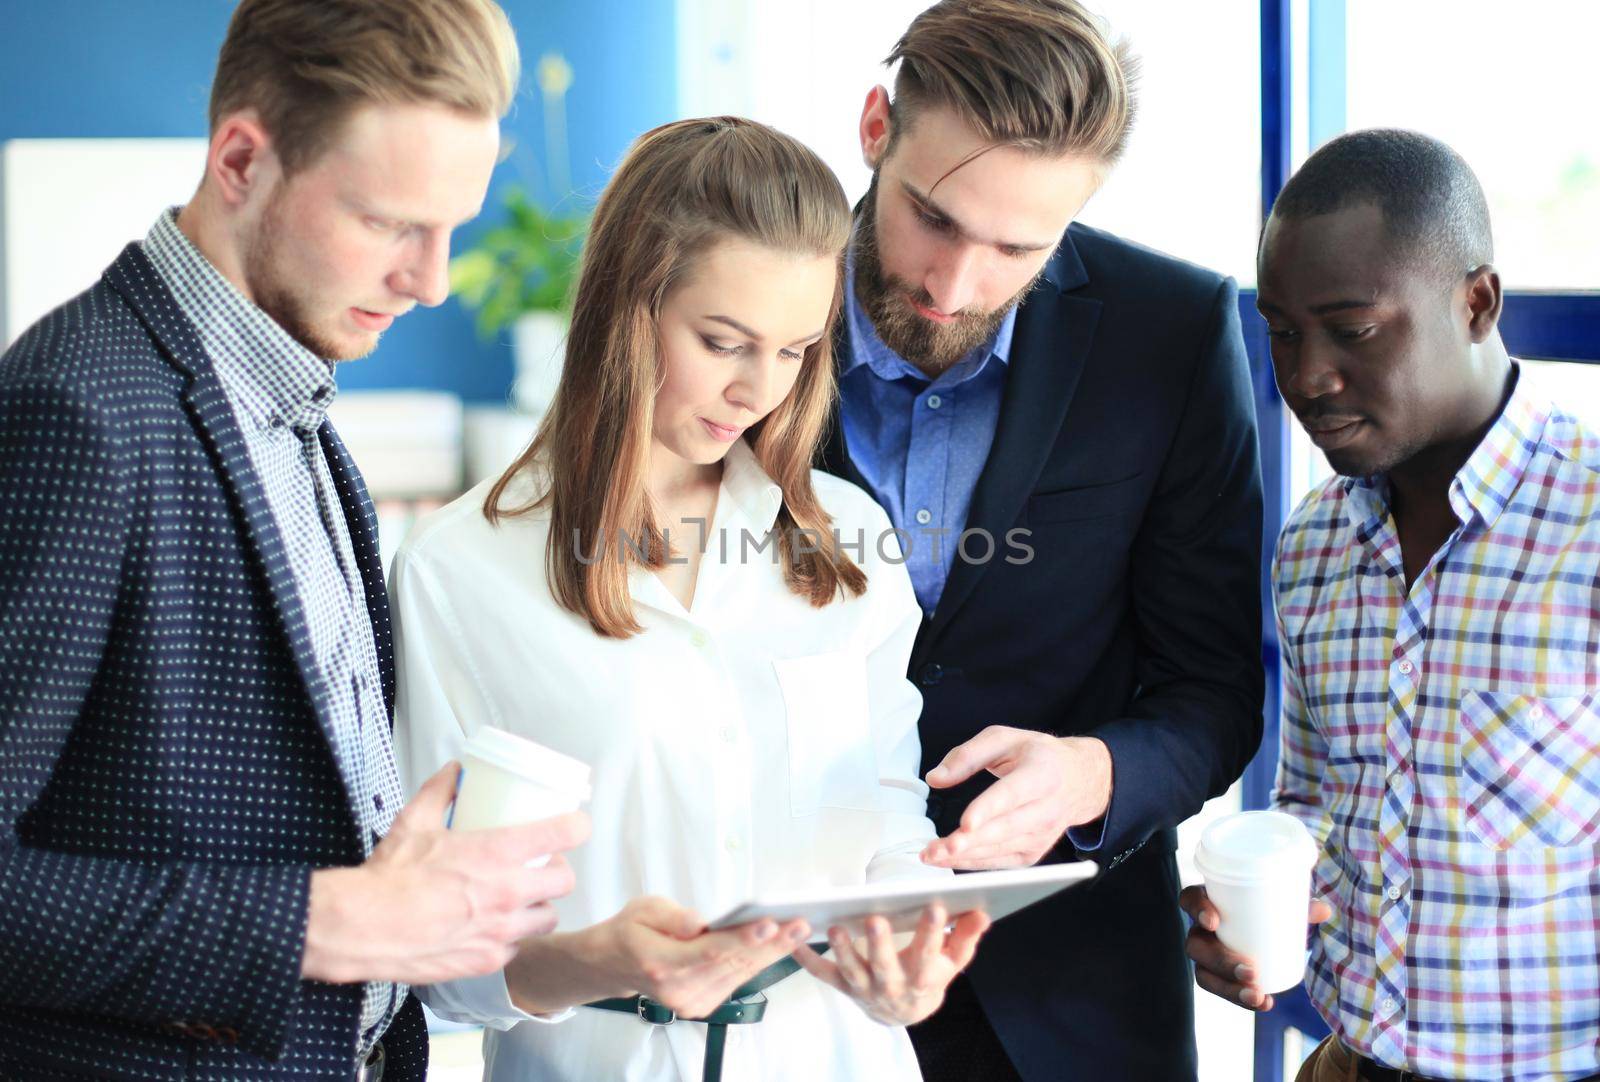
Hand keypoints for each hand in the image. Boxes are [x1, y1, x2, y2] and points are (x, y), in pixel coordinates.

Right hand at [301, 762, 590, 985]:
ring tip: (519, 900)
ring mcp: (502, 931)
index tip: (573, 825)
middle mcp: (509, 892)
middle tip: (540, 867)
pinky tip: (491, 928)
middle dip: (557, 871)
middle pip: (566, 881)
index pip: (565, 833)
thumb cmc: (390, 877)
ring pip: (547, 917)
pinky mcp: (488, 960)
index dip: (576, 826)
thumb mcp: (415, 821)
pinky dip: (509, 938)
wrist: (364, 927)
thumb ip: (441, 791)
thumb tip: (456, 771)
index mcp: (498, 853)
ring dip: (537, 906)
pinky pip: (516, 947)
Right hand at [508, 897, 809, 1016]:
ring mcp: (690, 1001)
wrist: (612, 964)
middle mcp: (678, 989)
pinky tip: (777, 945)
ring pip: (739, 974)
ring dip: (771, 953)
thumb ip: (673, 916)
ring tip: (797, 930)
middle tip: (799, 923)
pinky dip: (757, 962)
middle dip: (770, 943)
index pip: (709, 951)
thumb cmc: (630, 931)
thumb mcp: (643, 909)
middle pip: (732, 964)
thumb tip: (698, 923)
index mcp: (661, 962)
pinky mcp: (700, 1005)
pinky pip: (735, 981)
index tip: (769, 924)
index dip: (742, 939)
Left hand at [794, 905, 988, 1025]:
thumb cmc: (929, 977)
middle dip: (880, 944)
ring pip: (852, 972)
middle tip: (875, 919)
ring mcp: (866, 989)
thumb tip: (982, 912)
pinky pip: (824, 974)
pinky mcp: (844, 988)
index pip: (930, 954)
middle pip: (885, 966)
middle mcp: (892, 986)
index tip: (936, 906)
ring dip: (842, 951)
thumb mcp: (953, 962)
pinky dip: (807, 960)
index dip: (933, 932)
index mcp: (922, 977)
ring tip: (835, 928)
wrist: (905, 1013)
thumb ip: (966, 938)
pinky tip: (795, 943)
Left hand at [921, 727, 1111, 869]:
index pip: (1012, 794)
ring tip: (931, 856)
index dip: (988, 809)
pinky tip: (948, 860)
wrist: (1079, 780)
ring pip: (1000, 850)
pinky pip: (1001, 862)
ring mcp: (1042, 835)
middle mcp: (1046, 808)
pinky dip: (974, 863)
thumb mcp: (1004, 739)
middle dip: (969, 842)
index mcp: (1041, 773)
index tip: (965, 823)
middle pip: (1005, 829)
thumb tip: (935, 778)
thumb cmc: (1037, 756)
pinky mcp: (1034, 852)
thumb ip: (967, 755)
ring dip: (964, 856)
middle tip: (936, 849)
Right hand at [1179, 885, 1332, 1009]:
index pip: (1189, 899)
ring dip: (1228, 988)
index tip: (1214, 922)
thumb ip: (1300, 906)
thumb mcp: (1282, 906)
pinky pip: (1222, 991)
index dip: (1196, 910)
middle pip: (1196, 946)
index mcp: (1209, 902)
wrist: (1267, 933)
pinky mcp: (1219, 977)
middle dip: (1221, 961)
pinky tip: (1265, 1004)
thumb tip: (1324, 910)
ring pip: (1205, 975)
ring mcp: (1207, 956)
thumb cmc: (1269, 910)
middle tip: (1250, 971)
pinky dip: (1241, 1000)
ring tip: (1256, 995)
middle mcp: (1201, 931)